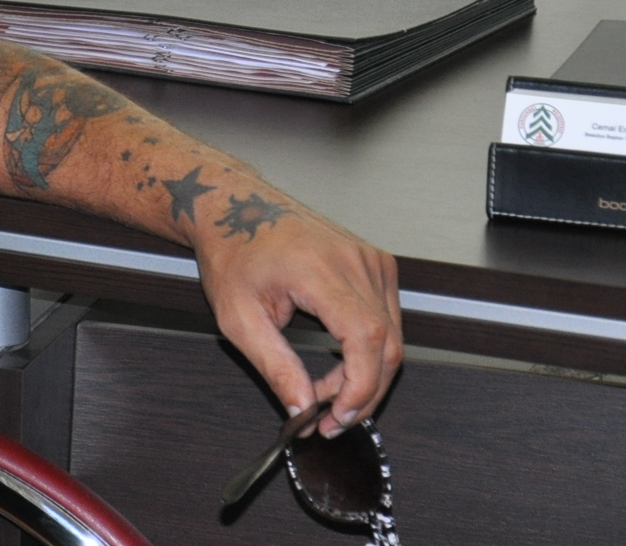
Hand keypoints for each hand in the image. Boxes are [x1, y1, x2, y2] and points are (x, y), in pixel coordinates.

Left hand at [192, 202, 402, 438]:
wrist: (234, 207)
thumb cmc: (232, 250)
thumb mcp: (237, 317)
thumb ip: (274, 366)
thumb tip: (302, 407)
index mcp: (320, 270)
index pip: (367, 339)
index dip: (360, 388)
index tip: (336, 416)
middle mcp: (354, 261)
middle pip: (387, 344)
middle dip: (362, 393)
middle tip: (327, 419)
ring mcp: (369, 259)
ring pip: (393, 337)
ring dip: (366, 376)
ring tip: (327, 392)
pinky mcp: (375, 263)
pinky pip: (388, 319)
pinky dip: (370, 351)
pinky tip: (341, 364)